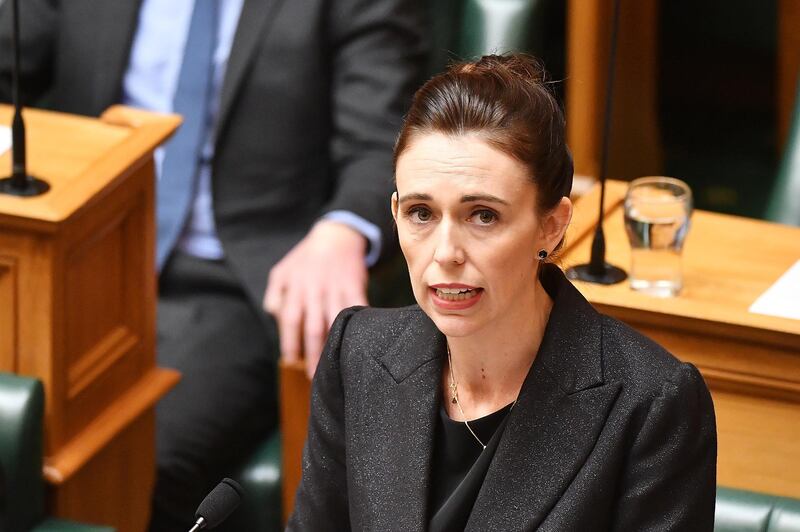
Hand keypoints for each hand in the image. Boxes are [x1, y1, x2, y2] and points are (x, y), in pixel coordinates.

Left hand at [263, 220, 367, 378]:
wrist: (336, 236)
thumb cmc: (306, 259)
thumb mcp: (282, 272)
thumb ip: (275, 295)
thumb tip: (276, 318)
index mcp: (294, 287)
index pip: (289, 319)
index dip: (290, 342)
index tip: (291, 361)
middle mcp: (314, 288)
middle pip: (312, 326)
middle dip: (312, 353)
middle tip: (313, 375)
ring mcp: (335, 287)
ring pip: (334, 321)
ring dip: (334, 345)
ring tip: (334, 365)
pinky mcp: (354, 285)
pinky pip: (356, 308)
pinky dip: (357, 326)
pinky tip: (357, 342)